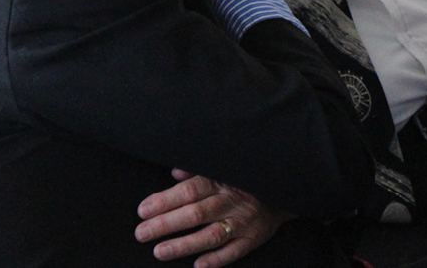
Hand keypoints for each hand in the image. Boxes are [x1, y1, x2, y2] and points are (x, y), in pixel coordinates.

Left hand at [135, 169, 287, 266]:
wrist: (284, 188)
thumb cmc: (246, 178)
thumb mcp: (224, 167)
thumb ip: (198, 171)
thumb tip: (175, 172)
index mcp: (221, 181)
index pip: (189, 191)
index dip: (165, 201)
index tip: (143, 210)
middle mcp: (231, 201)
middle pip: (195, 213)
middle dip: (166, 224)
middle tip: (141, 233)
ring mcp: (243, 221)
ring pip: (210, 235)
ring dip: (183, 245)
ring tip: (160, 251)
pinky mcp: (254, 238)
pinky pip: (234, 252)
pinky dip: (216, 259)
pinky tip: (198, 265)